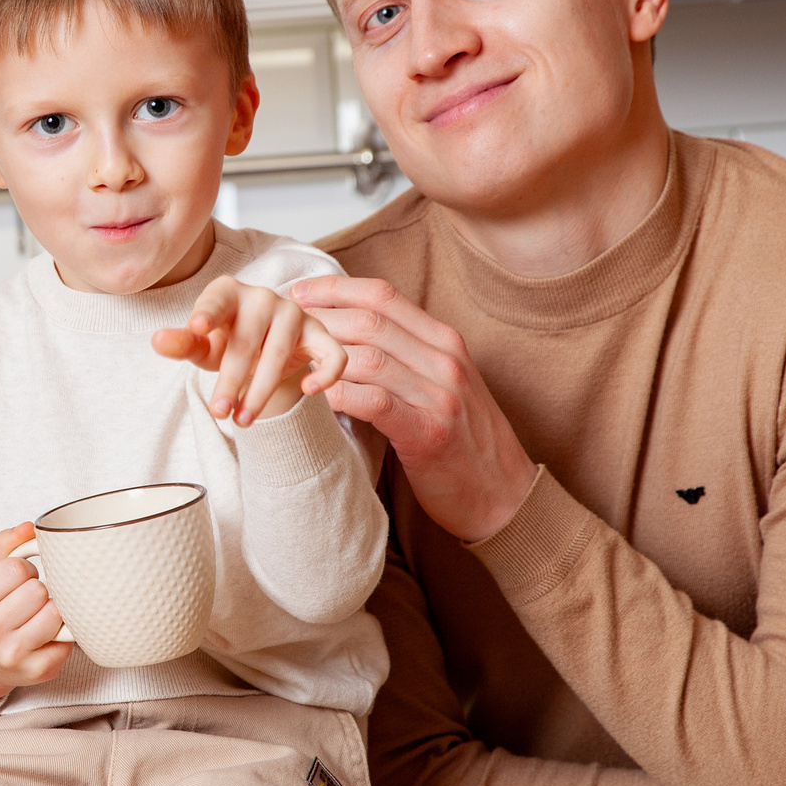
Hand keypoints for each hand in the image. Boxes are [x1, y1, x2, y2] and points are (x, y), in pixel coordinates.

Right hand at [0, 524, 70, 709]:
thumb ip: (5, 547)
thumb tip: (29, 527)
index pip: (16, 568)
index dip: (24, 568)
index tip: (20, 578)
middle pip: (38, 591)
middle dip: (38, 589)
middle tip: (29, 599)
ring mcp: (13, 656)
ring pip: (56, 614)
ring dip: (53, 610)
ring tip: (39, 615)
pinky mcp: (38, 671)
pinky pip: (68, 638)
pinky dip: (63, 633)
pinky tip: (47, 635)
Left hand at [151, 277, 345, 425]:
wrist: (262, 346)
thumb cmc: (225, 342)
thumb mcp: (202, 346)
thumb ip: (182, 344)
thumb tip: (159, 341)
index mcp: (227, 292)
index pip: (216, 301)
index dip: (208, 313)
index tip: (197, 327)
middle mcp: (263, 297)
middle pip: (247, 340)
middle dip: (231, 380)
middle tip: (219, 413)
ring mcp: (294, 314)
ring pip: (281, 353)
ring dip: (261, 390)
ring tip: (243, 420)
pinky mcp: (320, 334)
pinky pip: (332, 354)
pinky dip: (325, 374)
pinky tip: (306, 391)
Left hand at [285, 275, 536, 541]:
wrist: (505, 497)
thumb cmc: (464, 442)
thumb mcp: (442, 384)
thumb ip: (406, 357)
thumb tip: (348, 336)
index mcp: (446, 341)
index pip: (383, 295)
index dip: (334, 289)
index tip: (298, 292)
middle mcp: (445, 360)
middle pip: (368, 320)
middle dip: (317, 319)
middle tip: (281, 328)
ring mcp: (440, 395)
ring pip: (366, 357)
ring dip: (320, 357)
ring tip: (286, 363)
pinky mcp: (429, 433)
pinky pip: (373, 401)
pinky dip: (338, 394)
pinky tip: (313, 396)